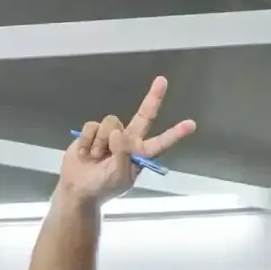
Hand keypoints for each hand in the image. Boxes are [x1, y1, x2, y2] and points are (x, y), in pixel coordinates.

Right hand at [58, 75, 195, 203]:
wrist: (79, 189)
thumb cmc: (103, 187)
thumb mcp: (119, 177)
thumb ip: (122, 156)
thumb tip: (118, 133)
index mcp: (140, 154)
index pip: (161, 142)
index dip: (175, 133)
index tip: (191, 125)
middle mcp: (129, 140)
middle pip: (144, 115)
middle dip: (153, 98)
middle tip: (163, 80)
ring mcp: (111, 133)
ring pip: (111, 122)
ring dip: (100, 141)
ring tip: (96, 156)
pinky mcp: (93, 130)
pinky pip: (92, 126)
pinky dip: (86, 140)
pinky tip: (85, 152)